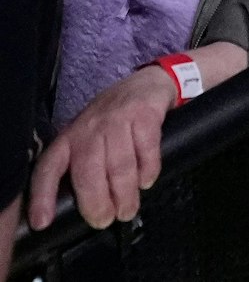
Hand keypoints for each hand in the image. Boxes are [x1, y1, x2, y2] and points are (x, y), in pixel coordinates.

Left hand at [27, 63, 176, 228]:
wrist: (147, 84)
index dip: (43, 196)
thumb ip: (81, 165)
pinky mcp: (144, 114)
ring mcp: (117, 119)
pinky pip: (146, 149)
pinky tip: (147, 181)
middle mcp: (89, 128)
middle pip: (88, 171)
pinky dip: (148, 170)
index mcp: (68, 138)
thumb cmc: (113, 120)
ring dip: (125, 193)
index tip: (43, 222)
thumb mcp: (88, 137)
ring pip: (119, 164)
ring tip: (128, 210)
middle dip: (96, 202)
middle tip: (105, 220)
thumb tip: (82, 208)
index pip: (49, 168)